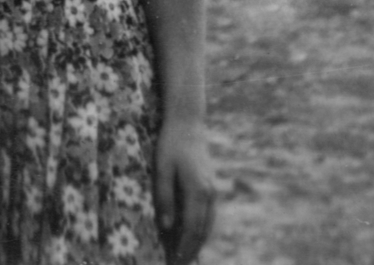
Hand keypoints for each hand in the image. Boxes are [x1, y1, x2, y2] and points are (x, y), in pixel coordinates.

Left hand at [154, 117, 215, 263]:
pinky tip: (190, 235)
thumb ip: (164, 197)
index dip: (184, 248)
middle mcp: (209, 194)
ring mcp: (213, 190)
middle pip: (202, 231)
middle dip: (191, 251)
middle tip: (178, 264)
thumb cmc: (170, 144)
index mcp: (197, 190)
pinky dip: (201, 230)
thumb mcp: (161, 168)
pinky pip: (208, 215)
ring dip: (197, 242)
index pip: (192, 229)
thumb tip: (167, 228)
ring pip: (208, 225)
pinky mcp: (211, 186)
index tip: (173, 262)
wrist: (188, 122)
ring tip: (183, 255)